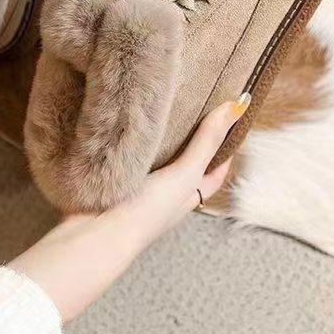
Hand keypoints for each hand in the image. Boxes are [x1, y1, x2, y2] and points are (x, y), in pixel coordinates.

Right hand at [10, 97, 248, 321]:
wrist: (95, 232)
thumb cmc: (146, 212)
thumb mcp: (185, 174)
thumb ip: (207, 142)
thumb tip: (237, 107)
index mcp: (187, 194)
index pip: (215, 169)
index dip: (225, 147)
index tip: (229, 119)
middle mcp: (166, 191)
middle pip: (186, 160)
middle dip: (190, 135)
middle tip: (192, 100)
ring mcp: (140, 185)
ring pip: (156, 155)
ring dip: (157, 135)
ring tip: (159, 103)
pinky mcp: (117, 177)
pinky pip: (130, 154)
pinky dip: (132, 139)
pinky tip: (128, 121)